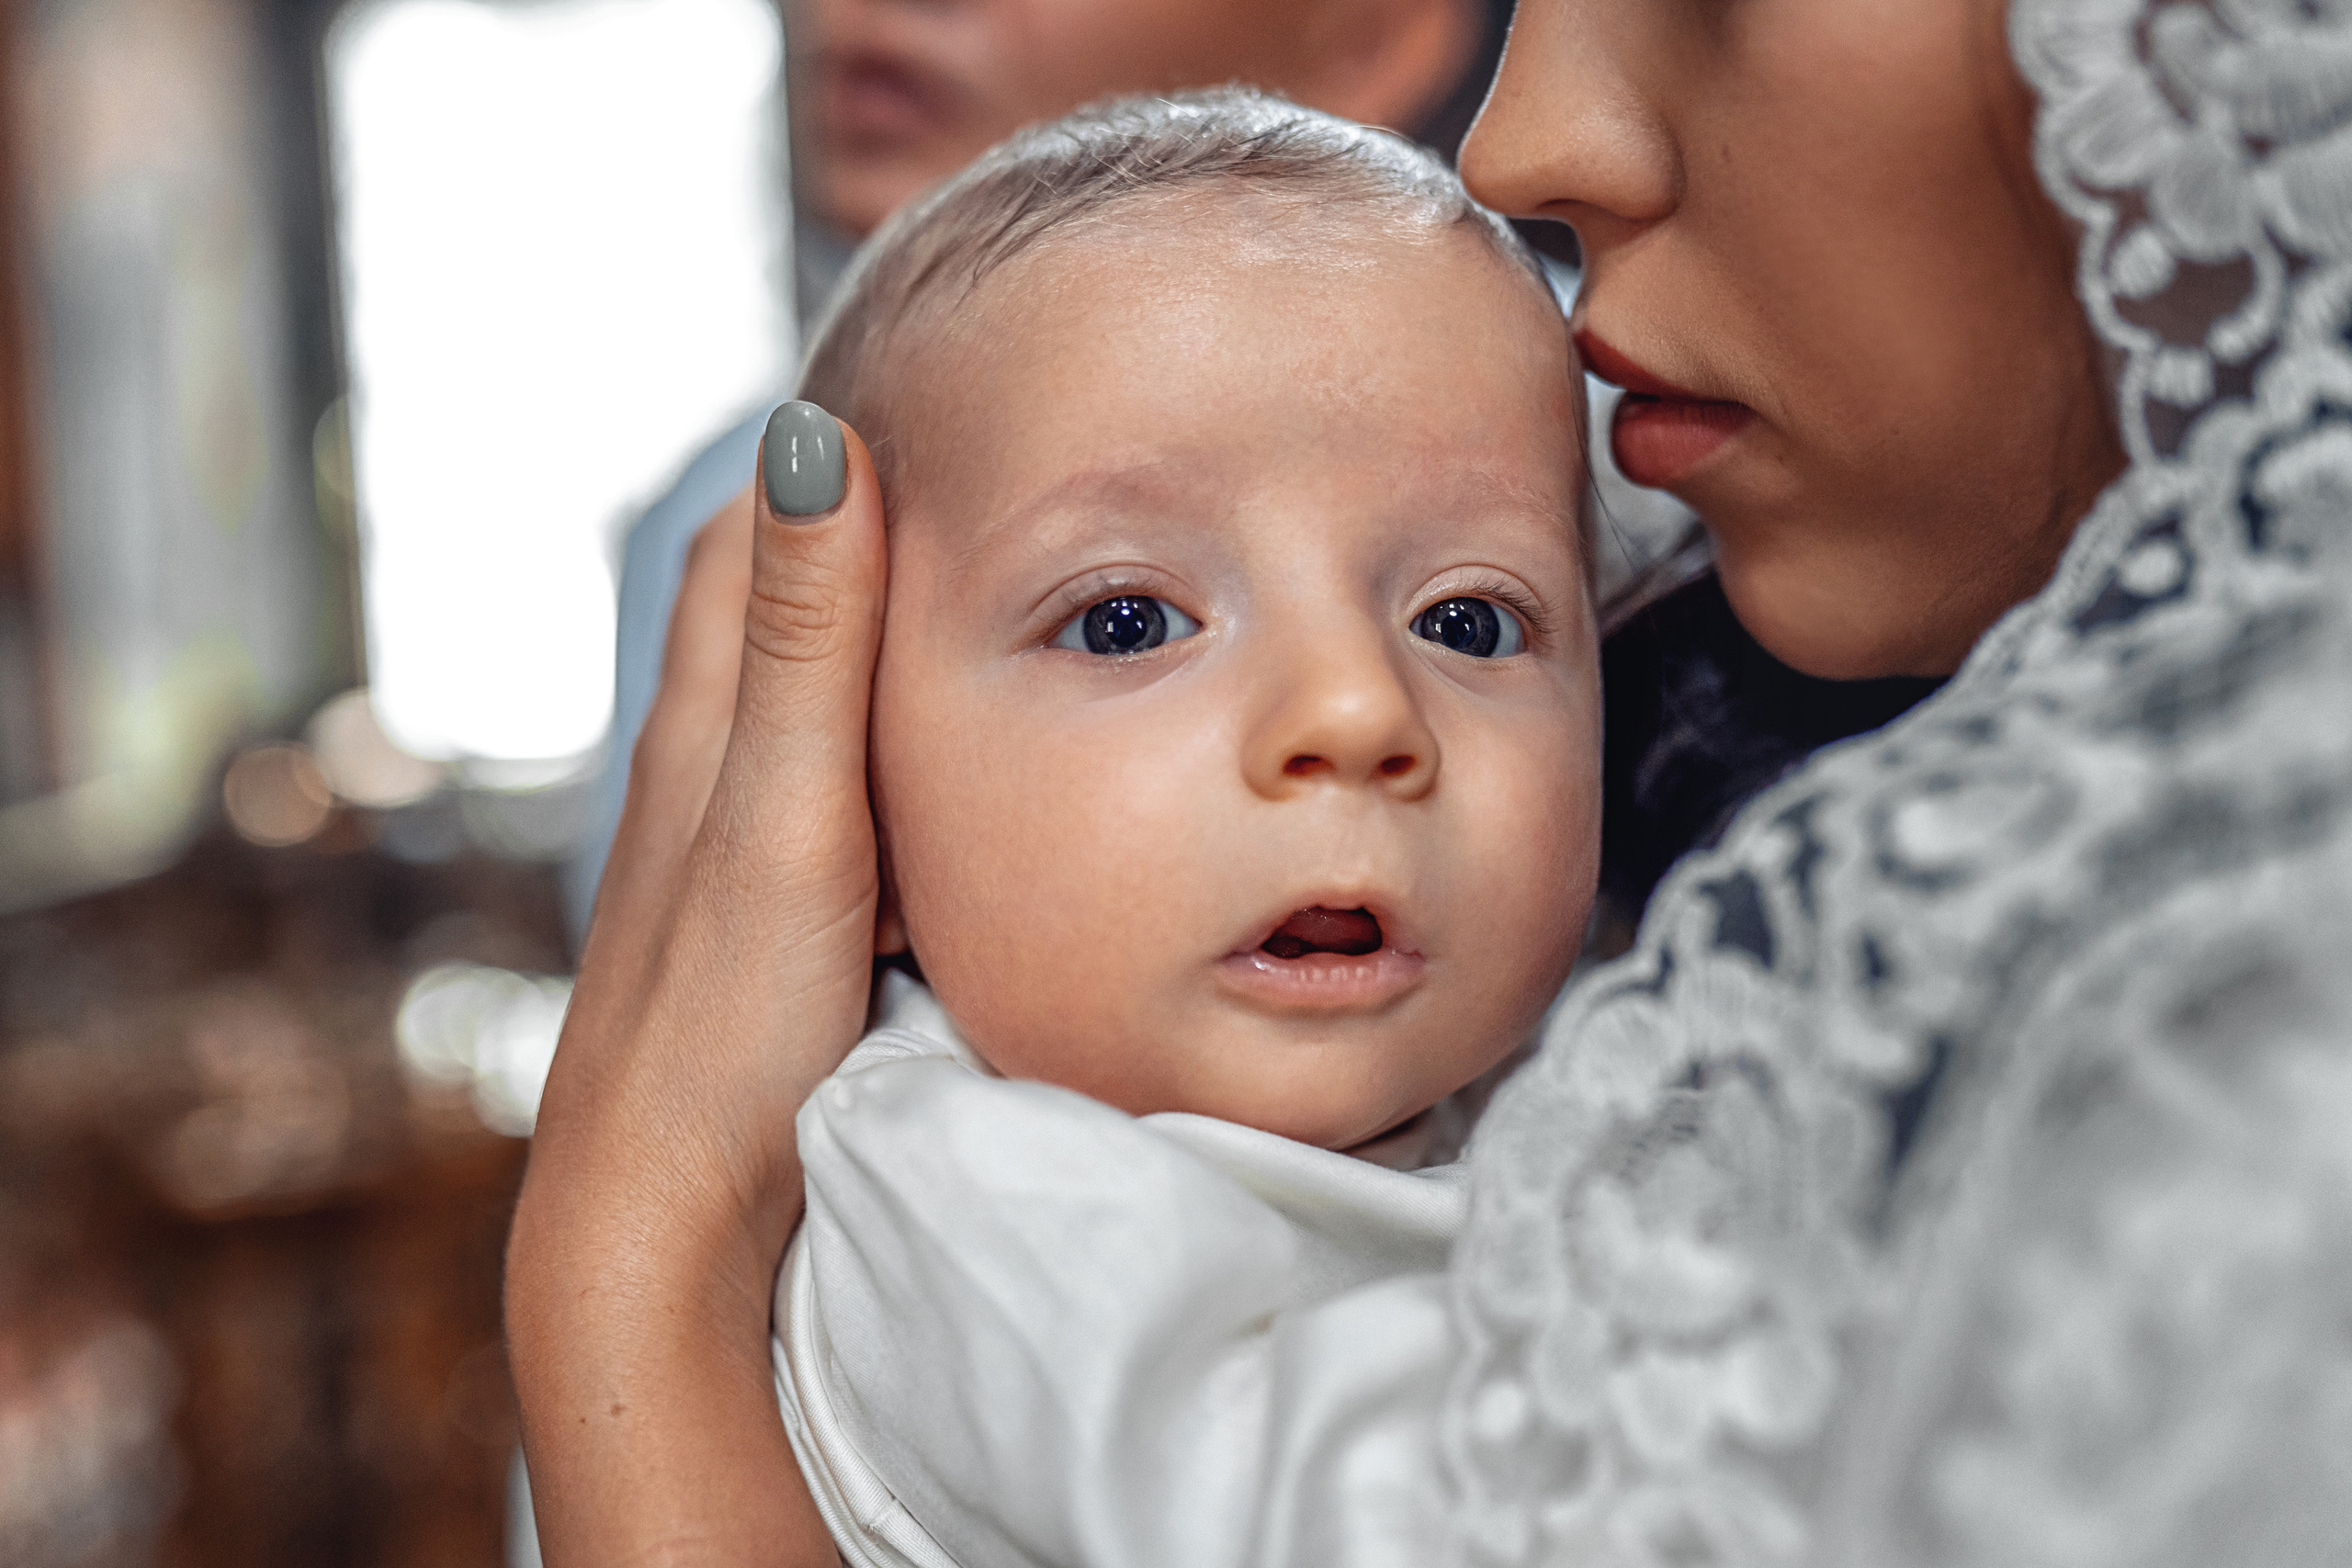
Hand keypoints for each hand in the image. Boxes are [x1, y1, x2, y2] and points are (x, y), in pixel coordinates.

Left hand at [505, 404, 884, 1565]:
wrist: (664, 1223)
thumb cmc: (722, 1023)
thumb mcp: (786, 816)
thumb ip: (809, 644)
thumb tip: (810, 435)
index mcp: (705, 729)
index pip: (743, 543)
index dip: (815, 458)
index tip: (906, 382)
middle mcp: (706, 782)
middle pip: (771, 618)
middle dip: (852, 535)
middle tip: (965, 471)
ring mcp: (736, 863)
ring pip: (802, 718)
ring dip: (869, 649)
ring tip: (974, 597)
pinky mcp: (773, 936)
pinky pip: (830, 807)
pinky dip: (883, 758)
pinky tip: (935, 784)